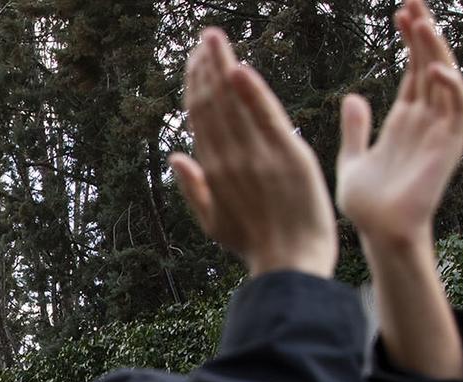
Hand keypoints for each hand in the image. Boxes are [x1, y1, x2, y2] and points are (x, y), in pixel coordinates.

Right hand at [167, 29, 336, 278]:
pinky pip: (264, 117)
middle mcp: (228, 158)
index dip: (196, 86)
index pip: (200, 118)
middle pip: (212, 103)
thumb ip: (193, 188)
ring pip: (233, 104)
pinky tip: (239, 67)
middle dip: (206, 66)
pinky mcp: (286, 155)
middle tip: (205, 37)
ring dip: (222, 66)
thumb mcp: (213, 223)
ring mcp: (256, 156)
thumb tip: (174, 156)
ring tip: (215, 38)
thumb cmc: (255, 247)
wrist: (289, 264)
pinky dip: (251, 92)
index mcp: (212, 171)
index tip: (195, 60)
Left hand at [336, 1, 462, 248]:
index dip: (410, 41)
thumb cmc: (367, 205)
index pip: (412, 70)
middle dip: (424, 34)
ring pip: (446, 79)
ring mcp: (438, 131)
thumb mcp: (353, 159)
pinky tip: (433, 69)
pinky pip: (457, 109)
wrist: (380, 233)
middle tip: (412, 3)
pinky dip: (450, 86)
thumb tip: (353, 97)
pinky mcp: (448, 145)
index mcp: (403, 120)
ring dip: (437, 51)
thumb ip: (356, 129)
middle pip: (430, 66)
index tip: (400, 13)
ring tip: (422, 22)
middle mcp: (424, 120)